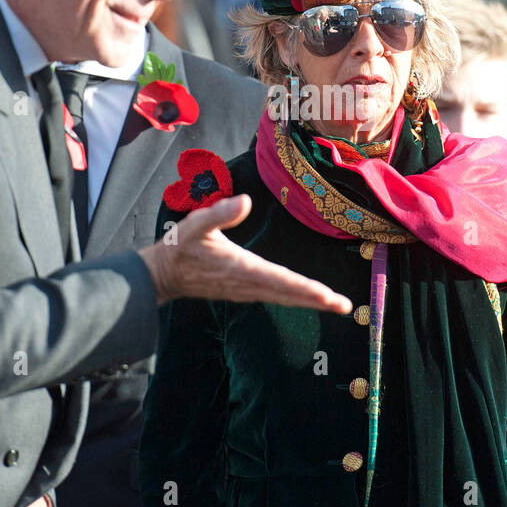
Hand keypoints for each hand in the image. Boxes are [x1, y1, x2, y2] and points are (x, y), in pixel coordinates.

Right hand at [139, 195, 352, 313]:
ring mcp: (246, 291)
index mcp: (241, 268)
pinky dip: (295, 298)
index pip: (280, 280)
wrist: (162, 274)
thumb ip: (220, 213)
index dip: (305, 288)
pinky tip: (308, 299)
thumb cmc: (180, 247)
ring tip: (335, 304)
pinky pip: (276, 296)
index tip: (327, 296)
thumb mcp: (196, 223)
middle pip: (289, 294)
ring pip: (284, 298)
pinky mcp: (244, 291)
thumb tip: (244, 200)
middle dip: (318, 300)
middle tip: (344, 306)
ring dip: (310, 301)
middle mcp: (248, 284)